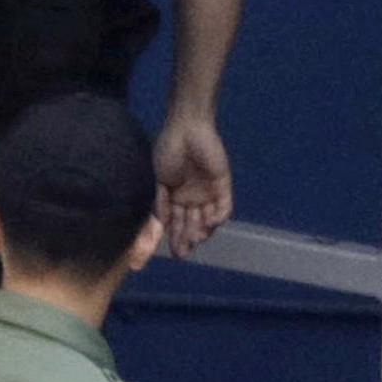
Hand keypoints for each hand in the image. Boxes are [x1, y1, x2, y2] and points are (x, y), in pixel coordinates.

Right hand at [153, 114, 232, 258]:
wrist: (187, 127)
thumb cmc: (169, 149)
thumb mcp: (159, 180)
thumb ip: (160, 204)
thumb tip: (158, 227)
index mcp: (176, 197)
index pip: (175, 223)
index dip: (173, 238)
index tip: (170, 253)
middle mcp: (193, 199)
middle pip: (191, 225)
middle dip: (186, 240)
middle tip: (181, 253)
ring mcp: (208, 194)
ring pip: (207, 220)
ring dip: (201, 232)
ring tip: (193, 240)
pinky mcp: (223, 187)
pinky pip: (223, 208)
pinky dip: (217, 218)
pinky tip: (208, 224)